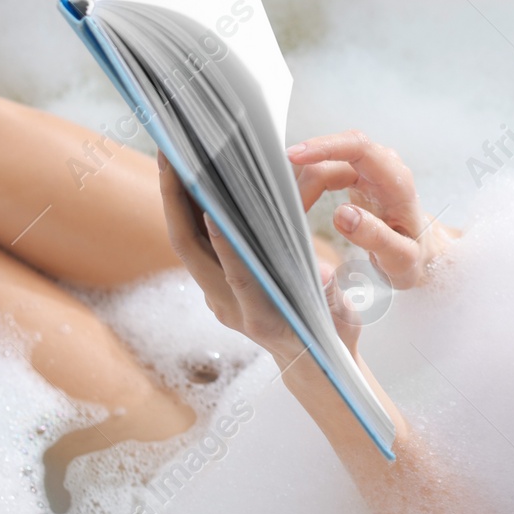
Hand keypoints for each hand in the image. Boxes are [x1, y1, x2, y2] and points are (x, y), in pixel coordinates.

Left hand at [158, 154, 364, 360]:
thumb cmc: (329, 337)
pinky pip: (192, 241)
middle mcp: (227, 305)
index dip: (223, 240)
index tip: (213, 206)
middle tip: (172, 154)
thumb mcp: (341, 320)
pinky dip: (187, 207)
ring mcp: (214, 294)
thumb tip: (324, 273)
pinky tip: (190, 176)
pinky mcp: (212, 283)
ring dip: (175, 197)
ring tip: (174, 153)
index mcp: (260, 316)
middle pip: (190, 248)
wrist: (307, 361)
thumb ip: (331, 296)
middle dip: (177, 200)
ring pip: (185, 241)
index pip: (235, 272)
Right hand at [288, 131, 454, 289]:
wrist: (420, 251)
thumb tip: (343, 214)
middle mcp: (383, 166)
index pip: (359, 147)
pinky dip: (307, 185)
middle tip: (290, 213)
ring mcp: (368, 168)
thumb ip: (376, 238)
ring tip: (295, 215)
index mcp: (397, 181)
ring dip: (304, 184)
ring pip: (325, 162)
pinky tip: (300, 205)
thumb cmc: (413, 256)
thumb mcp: (400, 259)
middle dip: (306, 177)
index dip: (325, 146)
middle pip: (335, 153)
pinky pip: (324, 169)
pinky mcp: (355, 174)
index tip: (295, 156)